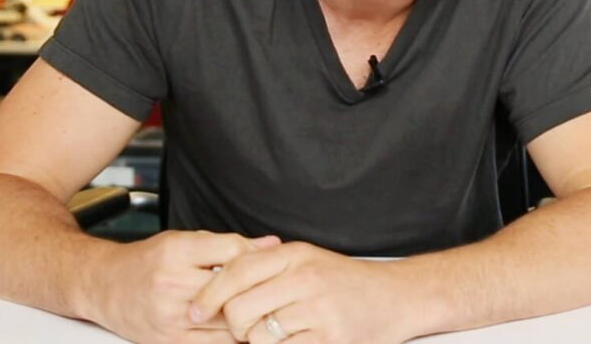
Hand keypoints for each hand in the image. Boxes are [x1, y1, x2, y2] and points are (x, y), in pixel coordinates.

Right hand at [85, 230, 279, 343]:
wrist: (103, 287)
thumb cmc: (145, 261)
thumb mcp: (181, 241)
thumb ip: (227, 244)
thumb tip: (271, 244)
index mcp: (176, 253)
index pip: (232, 252)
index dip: (257, 257)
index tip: (269, 261)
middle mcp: (171, 285)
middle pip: (232, 289)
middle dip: (257, 289)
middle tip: (276, 289)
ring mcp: (170, 318)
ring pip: (227, 321)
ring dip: (249, 317)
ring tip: (262, 309)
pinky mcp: (170, 342)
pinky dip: (232, 337)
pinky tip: (241, 329)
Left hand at [188, 241, 412, 343]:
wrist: (395, 298)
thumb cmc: (347, 281)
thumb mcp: (308, 259)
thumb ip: (269, 264)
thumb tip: (220, 275)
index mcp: (295, 255)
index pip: (236, 271)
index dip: (209, 293)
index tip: (195, 309)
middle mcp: (304, 279)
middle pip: (239, 308)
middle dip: (233, 324)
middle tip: (243, 326)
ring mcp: (316, 310)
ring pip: (256, 335)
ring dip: (255, 341)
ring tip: (273, 334)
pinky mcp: (327, 338)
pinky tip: (292, 341)